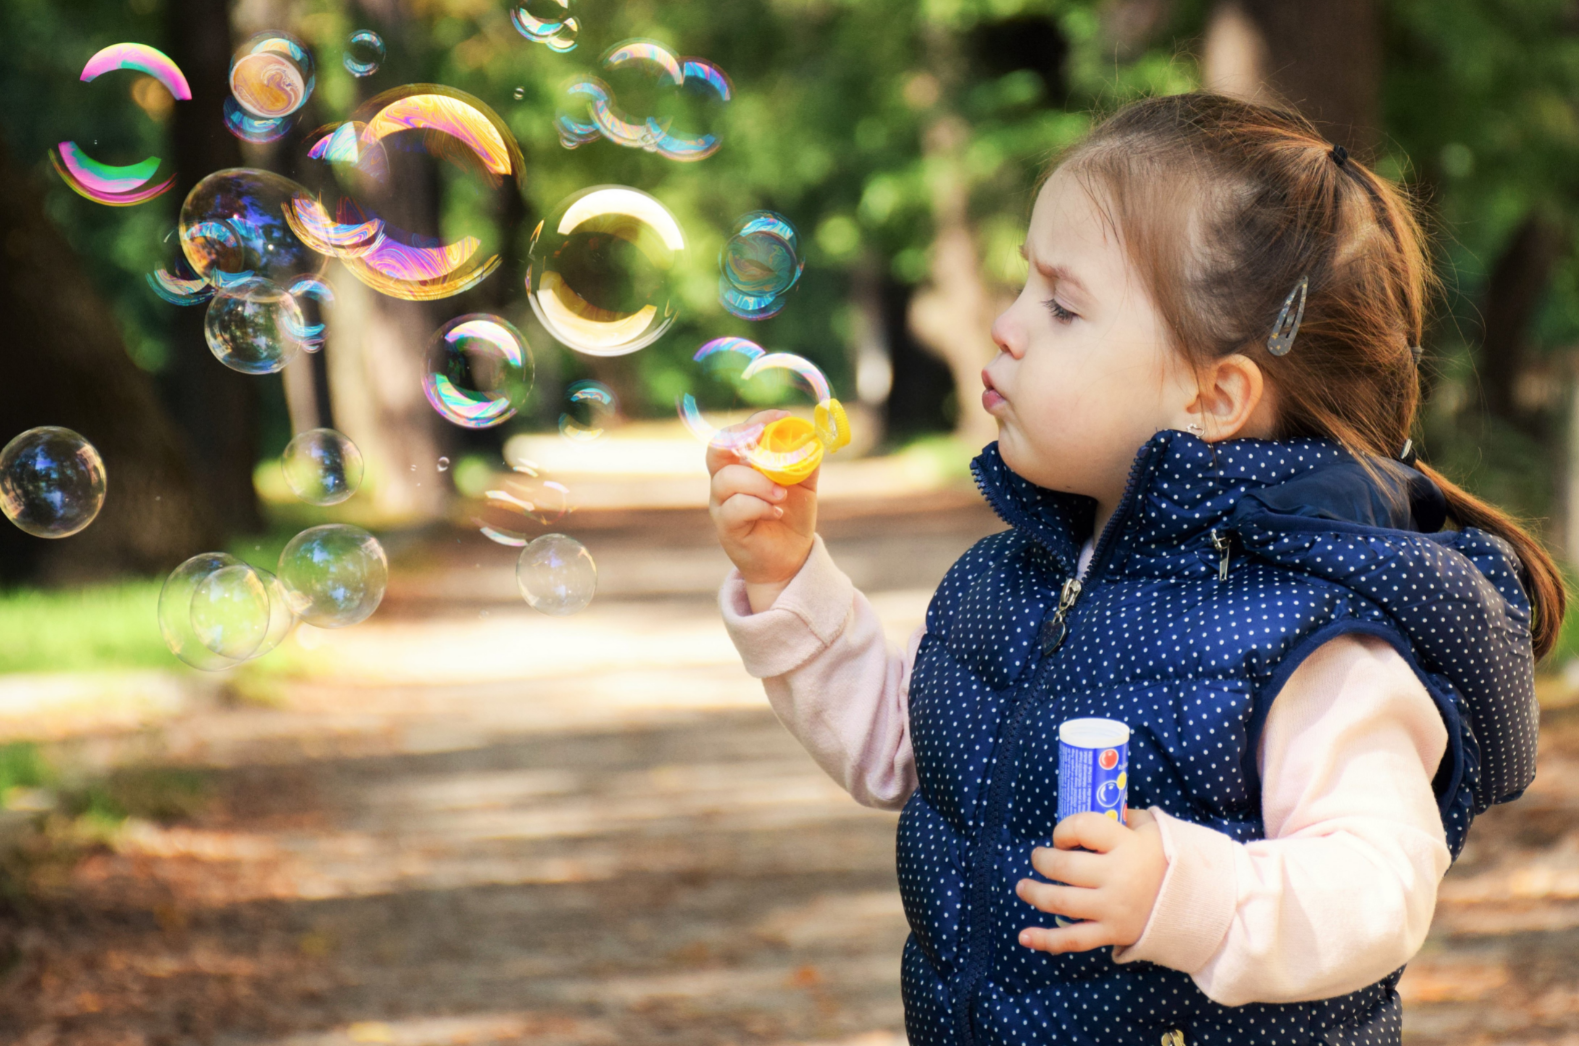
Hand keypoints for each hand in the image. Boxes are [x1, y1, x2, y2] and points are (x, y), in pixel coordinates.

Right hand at [707, 410, 818, 611]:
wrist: (790, 558)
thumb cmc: (791, 516)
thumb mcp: (804, 484)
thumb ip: (806, 459)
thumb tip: (813, 434)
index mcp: (741, 464)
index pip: (737, 433)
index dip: (756, 421)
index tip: (782, 417)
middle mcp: (725, 481)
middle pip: (717, 449)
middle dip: (741, 438)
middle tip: (766, 439)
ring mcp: (722, 504)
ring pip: (727, 480)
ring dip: (758, 482)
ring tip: (782, 494)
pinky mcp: (726, 527)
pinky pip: (734, 508)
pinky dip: (758, 506)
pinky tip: (776, 511)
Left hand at [1014, 807, 1166, 953]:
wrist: (1200, 905)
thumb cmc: (1170, 861)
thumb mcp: (1154, 829)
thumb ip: (1124, 818)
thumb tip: (1096, 810)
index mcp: (1127, 845)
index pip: (1081, 827)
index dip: (1063, 829)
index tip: (1062, 837)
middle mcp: (1117, 876)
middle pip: (1064, 867)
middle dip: (1043, 861)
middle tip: (1037, 858)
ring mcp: (1113, 908)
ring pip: (1061, 902)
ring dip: (1035, 894)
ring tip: (1022, 887)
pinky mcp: (1113, 933)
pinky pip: (1073, 940)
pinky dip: (1045, 941)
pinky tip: (1024, 937)